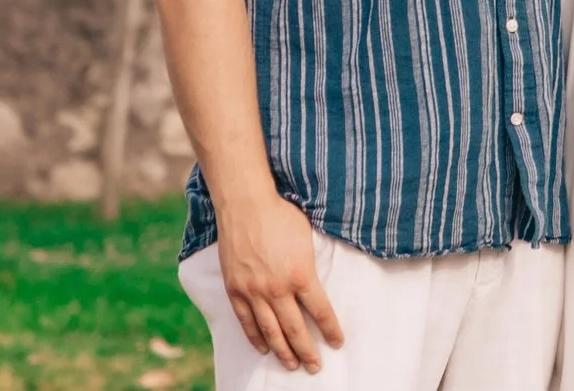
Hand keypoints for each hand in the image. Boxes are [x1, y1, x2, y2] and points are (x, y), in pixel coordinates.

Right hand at [214, 189, 343, 372]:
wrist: (246, 206)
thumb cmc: (282, 216)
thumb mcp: (308, 239)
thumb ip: (311, 265)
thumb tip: (317, 283)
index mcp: (301, 274)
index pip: (321, 310)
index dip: (330, 329)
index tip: (337, 343)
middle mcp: (278, 288)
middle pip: (296, 328)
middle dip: (307, 350)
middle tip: (315, 366)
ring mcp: (254, 291)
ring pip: (271, 330)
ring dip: (283, 351)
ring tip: (292, 365)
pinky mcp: (236, 290)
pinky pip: (247, 321)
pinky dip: (256, 338)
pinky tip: (264, 349)